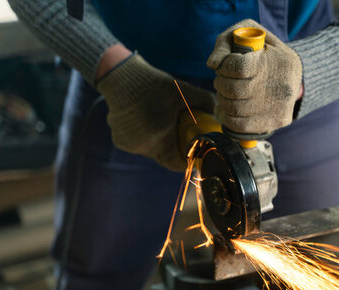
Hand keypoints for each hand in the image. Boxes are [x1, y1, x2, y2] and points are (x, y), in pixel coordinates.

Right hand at [96, 53, 214, 170]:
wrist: (120, 76)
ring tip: (162, 122)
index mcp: (159, 140)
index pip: (176, 163)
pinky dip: (145, 137)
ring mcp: (129, 146)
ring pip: (152, 150)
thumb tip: (218, 112)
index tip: (193, 152)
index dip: (187, 159)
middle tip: (180, 133)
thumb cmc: (153, 85)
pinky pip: (139, 145)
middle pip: (165, 156)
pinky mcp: (120, 141)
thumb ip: (206, 102)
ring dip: (159, 141)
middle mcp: (142, 147)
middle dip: (174, 147)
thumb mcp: (184, 92)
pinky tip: (146, 121)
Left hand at [207, 19, 302, 133]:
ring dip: (223, 99)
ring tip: (228, 92)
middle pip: (233, 90)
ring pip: (233, 108)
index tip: (225, 66)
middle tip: (223, 79)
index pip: (238, 67)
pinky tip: (231, 107)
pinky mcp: (275, 122)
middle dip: (221, 83)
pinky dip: (228, 116)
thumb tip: (212, 64)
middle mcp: (280, 86)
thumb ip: (226, 43)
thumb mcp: (250, 36)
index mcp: (276, 61)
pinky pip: (239, 125)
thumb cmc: (267, 54)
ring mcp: (278, 107)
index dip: (224, 67)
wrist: (297, 77)